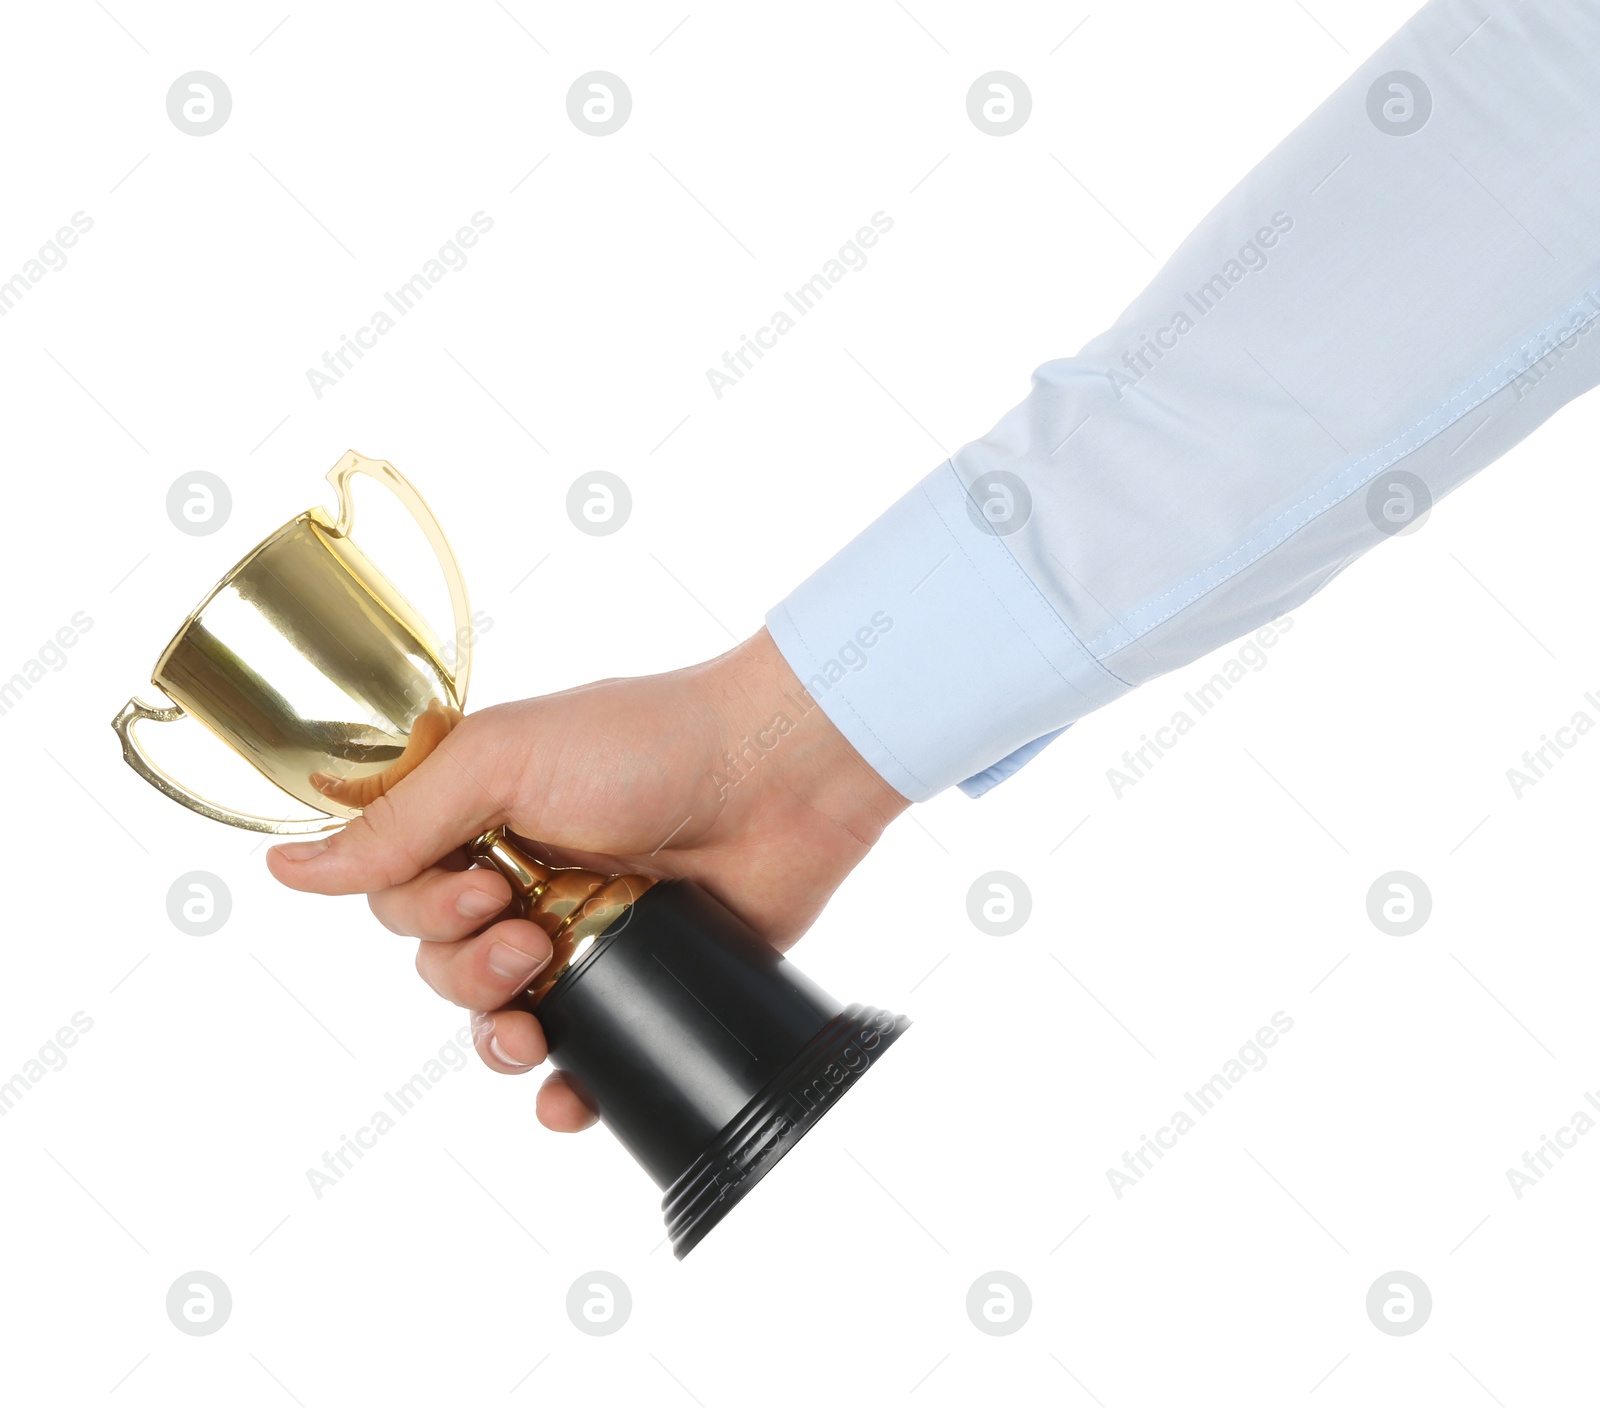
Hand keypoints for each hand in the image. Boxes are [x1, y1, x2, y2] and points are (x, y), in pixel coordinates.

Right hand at [266, 628, 906, 1130]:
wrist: (782, 773)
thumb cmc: (647, 742)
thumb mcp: (504, 760)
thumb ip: (400, 823)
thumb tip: (287, 868)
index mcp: (484, 820)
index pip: (401, 897)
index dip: (424, 912)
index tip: (480, 890)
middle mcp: (527, 880)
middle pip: (445, 967)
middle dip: (470, 972)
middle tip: (527, 938)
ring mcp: (588, 937)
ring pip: (502, 1022)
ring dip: (501, 1037)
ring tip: (542, 1012)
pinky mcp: (647, 983)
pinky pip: (589, 1059)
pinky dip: (566, 1091)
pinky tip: (565, 1099)